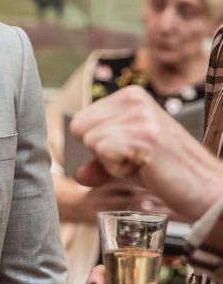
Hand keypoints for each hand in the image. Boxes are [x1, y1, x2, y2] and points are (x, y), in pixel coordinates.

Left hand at [70, 86, 222, 220]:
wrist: (205, 187)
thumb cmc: (169, 172)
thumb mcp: (126, 162)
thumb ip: (99, 163)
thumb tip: (77, 173)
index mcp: (129, 95)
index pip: (80, 120)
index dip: (99, 145)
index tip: (130, 152)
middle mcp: (133, 99)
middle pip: (80, 129)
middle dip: (102, 153)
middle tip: (137, 159)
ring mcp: (139, 116)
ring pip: (90, 141)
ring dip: (112, 162)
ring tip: (143, 162)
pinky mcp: (142, 135)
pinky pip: (103, 153)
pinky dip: (119, 169)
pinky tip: (145, 166)